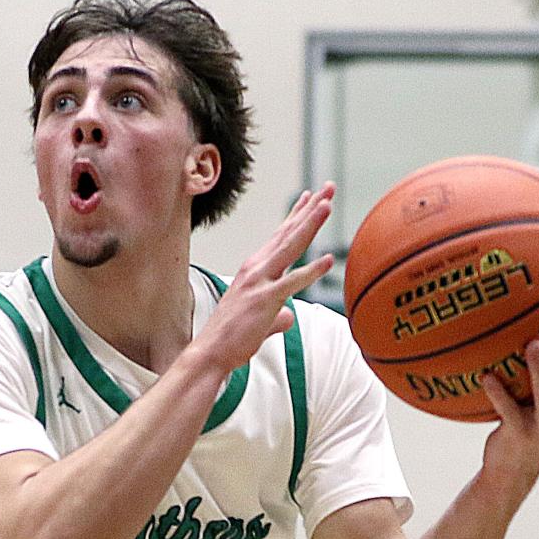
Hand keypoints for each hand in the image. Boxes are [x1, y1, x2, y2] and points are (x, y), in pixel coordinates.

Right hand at [191, 185, 334, 376]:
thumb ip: (278, 316)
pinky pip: (292, 282)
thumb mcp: (259, 321)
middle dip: (310, 208)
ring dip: (310, 224)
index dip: (298, 215)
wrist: (210, 351)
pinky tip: (328, 260)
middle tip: (329, 187)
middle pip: (288, 232)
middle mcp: (256, 268)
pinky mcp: (265, 300)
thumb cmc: (231, 337)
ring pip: (290, 247)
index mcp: (254, 269)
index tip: (312, 197)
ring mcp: (260, 282)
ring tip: (327, 205)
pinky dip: (311, 271)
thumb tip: (289, 317)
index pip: (280, 236)